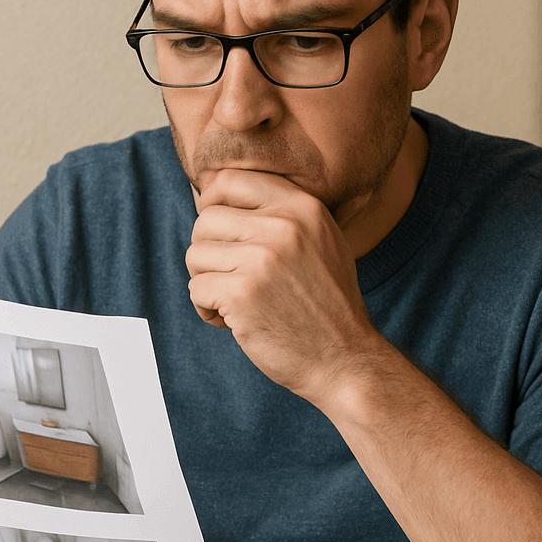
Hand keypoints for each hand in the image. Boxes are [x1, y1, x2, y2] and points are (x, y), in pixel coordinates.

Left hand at [186, 169, 378, 401]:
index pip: (230, 181)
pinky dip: (206, 310)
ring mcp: (263, 259)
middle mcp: (284, 226)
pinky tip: (231, 322)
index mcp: (303, 207)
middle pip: (205, 220)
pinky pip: (196, 289)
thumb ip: (282, 215)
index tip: (217, 232)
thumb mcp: (322, 242)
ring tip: (233, 302)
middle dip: (208, 252)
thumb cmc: (326, 305)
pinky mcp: (242, 293)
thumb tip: (215, 195)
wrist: (345, 360)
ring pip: (195, 254)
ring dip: (206, 282)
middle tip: (228, 278)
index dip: (211, 203)